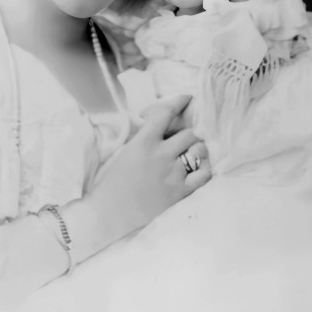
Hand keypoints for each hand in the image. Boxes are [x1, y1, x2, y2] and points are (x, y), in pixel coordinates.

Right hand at [87, 94, 210, 240]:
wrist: (108, 213)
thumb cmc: (111, 181)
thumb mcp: (124, 150)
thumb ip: (143, 135)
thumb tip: (157, 124)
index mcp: (144, 141)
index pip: (167, 113)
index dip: (179, 102)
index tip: (187, 98)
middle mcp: (161, 155)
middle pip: (189, 133)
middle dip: (188, 133)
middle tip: (183, 138)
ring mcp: (173, 174)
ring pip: (198, 151)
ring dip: (196, 149)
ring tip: (190, 153)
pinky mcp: (180, 193)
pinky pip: (203, 175)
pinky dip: (203, 169)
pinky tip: (196, 169)